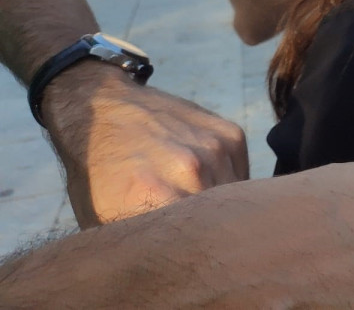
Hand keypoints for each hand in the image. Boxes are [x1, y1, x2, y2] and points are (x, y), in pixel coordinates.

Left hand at [42, 64, 247, 226]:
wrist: (103, 110)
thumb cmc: (98, 172)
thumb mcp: (101, 217)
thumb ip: (138, 240)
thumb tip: (166, 258)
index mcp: (154, 196)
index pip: (194, 238)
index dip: (188, 244)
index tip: (179, 242)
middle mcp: (189, 170)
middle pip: (218, 218)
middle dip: (207, 225)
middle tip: (190, 224)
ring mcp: (212, 147)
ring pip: (234, 195)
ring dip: (220, 202)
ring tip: (194, 197)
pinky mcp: (229, 133)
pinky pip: (240, 172)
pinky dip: (227, 179)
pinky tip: (203, 175)